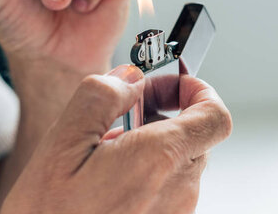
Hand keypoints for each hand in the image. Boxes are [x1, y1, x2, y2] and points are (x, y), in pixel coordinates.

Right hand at [0, 65, 232, 213]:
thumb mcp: (62, 143)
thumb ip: (102, 96)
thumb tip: (131, 77)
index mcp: (158, 159)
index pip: (214, 115)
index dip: (198, 90)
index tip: (170, 84)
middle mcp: (177, 190)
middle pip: (195, 133)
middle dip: (164, 112)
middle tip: (124, 112)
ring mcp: (173, 212)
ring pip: (179, 159)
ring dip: (151, 142)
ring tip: (106, 149)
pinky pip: (166, 186)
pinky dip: (146, 169)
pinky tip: (107, 176)